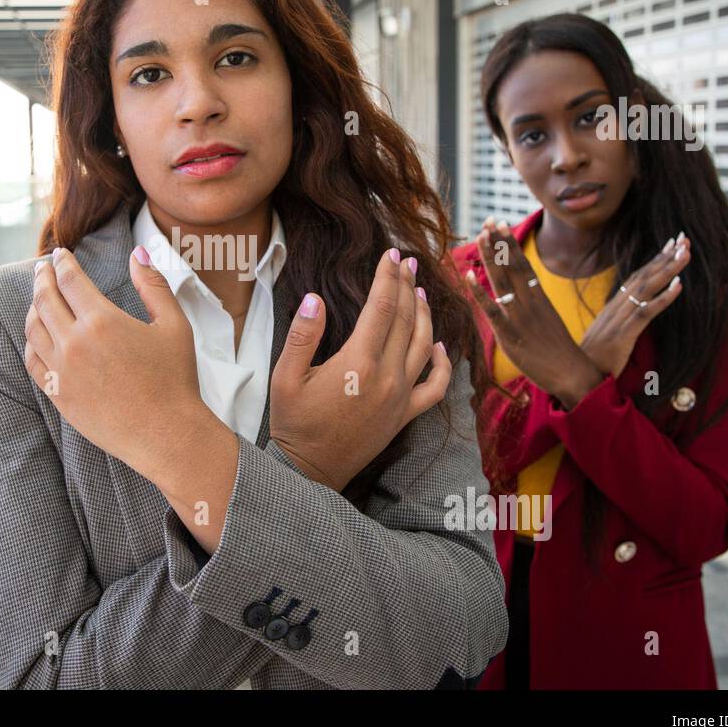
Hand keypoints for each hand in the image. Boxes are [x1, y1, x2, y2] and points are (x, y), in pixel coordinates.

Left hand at [24, 247, 212, 476]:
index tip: (60, 254)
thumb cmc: (175, 379)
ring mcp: (63, 371)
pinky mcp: (59, 395)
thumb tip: (138, 254)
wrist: (167, 435)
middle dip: (41, 278)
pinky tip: (38, 336)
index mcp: (102, 321)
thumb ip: (153, 285)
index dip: (62, 262)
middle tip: (41, 267)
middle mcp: (75, 343)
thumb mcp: (174, 325)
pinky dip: (31, 343)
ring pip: (33, 329)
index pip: (69, 280)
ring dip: (33, 307)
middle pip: (44, 299)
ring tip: (39, 298)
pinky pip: (33, 362)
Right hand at [267, 248, 451, 492]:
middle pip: (405, 320)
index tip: (391, 254)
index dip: (388, 277)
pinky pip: (435, 387)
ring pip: (424, 345)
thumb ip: (302, 336)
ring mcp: (399, 398)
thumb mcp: (285, 377)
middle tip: (407, 262)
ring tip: (420, 291)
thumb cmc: (293, 423)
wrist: (309, 472)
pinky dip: (442, 364)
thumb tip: (315, 298)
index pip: (381, 307)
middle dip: (407, 286)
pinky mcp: (404, 416)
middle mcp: (386, 377)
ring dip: (424, 314)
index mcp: (357, 363)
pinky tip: (439, 345)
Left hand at [464, 218, 603, 408]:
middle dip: (499, 242)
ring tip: (481, 235)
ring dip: (490, 257)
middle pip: (512, 266)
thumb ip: (532, 305)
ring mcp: (520, 317)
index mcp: (540, 298)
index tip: (500, 224)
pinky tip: (467, 276)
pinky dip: (479, 293)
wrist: (574, 375)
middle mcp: (530, 302)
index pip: (523, 264)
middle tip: (488, 220)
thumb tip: (515, 295)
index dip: (510, 243)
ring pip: (503, 281)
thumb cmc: (559, 351)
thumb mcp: (547, 321)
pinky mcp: (510, 335)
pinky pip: (492, 310)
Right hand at [579, 231, 689, 378]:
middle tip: (683, 238)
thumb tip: (631, 317)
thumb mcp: (606, 337)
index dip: (654, 261)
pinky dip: (663, 297)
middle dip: (664, 256)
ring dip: (667, 269)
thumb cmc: (592, 362)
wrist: (575, 379)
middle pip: (642, 276)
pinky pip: (646, 312)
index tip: (670, 245)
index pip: (636, 277)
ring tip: (685, 252)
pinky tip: (679, 285)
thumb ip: (618, 324)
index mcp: (613, 308)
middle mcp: (615, 308)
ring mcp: (618, 320)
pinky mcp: (623, 335)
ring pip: (646, 288)